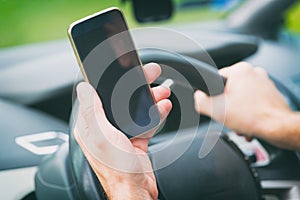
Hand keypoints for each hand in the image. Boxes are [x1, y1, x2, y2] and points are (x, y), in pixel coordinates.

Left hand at [74, 63, 171, 199]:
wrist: (136, 190)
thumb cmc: (118, 169)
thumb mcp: (102, 138)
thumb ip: (92, 112)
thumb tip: (83, 88)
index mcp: (91, 126)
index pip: (98, 95)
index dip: (111, 80)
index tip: (123, 69)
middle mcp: (104, 128)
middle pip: (120, 99)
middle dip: (137, 86)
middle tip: (150, 74)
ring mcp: (120, 134)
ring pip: (135, 108)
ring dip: (149, 98)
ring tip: (162, 91)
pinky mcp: (134, 139)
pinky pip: (145, 121)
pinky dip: (155, 113)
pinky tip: (163, 107)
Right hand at [194, 62, 293, 146]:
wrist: (278, 128)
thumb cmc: (253, 117)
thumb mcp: (217, 110)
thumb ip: (201, 101)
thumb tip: (198, 97)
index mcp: (240, 70)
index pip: (216, 78)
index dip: (213, 95)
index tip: (219, 105)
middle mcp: (254, 72)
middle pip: (229, 90)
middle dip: (228, 106)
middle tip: (231, 116)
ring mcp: (264, 82)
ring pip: (241, 97)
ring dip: (239, 112)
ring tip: (242, 122)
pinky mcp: (271, 93)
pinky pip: (253, 102)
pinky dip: (249, 113)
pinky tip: (249, 123)